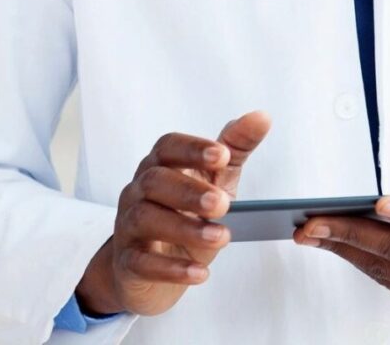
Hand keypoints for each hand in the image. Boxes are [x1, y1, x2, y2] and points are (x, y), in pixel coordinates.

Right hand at [76, 110, 271, 316]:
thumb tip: (261, 117)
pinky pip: (142, 263)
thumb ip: (236, 149)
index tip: (223, 156)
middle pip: (155, 181)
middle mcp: (138, 191)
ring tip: (221, 237)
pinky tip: (200, 272)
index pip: (168, 147)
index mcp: (160, 166)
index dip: (193, 148)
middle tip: (224, 204)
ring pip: (145, 219)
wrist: (151, 268)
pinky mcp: (127, 262)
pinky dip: (172, 268)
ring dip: (184, 228)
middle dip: (189, 190)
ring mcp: (128, 226)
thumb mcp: (216, 180)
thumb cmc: (188, 213)